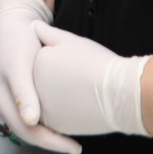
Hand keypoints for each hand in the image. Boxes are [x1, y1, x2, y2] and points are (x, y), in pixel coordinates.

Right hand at [0, 0, 81, 153]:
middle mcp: (5, 104)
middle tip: (77, 148)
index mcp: (0, 100)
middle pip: (28, 133)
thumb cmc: (17, 42)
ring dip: (51, 134)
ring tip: (73, 139)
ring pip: (32, 126)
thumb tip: (31, 121)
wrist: (15, 22)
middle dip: (52, 142)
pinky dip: (50, 122)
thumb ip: (24, 92)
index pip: (26, 131)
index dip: (50, 141)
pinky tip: (66, 122)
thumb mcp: (19, 66)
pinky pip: (35, 116)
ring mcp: (12, 100)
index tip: (74, 147)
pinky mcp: (22, 94)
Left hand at [30, 23, 150, 138]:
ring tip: (84, 90)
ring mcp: (44, 110)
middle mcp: (33, 90)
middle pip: (44, 83)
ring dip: (62, 98)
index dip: (62, 61)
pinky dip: (69, 113)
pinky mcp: (57, 127)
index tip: (77, 62)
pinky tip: (84, 105)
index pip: (42, 61)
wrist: (119, 94)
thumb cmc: (95, 62)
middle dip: (58, 80)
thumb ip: (47, 33)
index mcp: (33, 65)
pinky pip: (60, 118)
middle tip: (81, 77)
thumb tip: (33, 25)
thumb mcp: (69, 40)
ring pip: (50, 102)